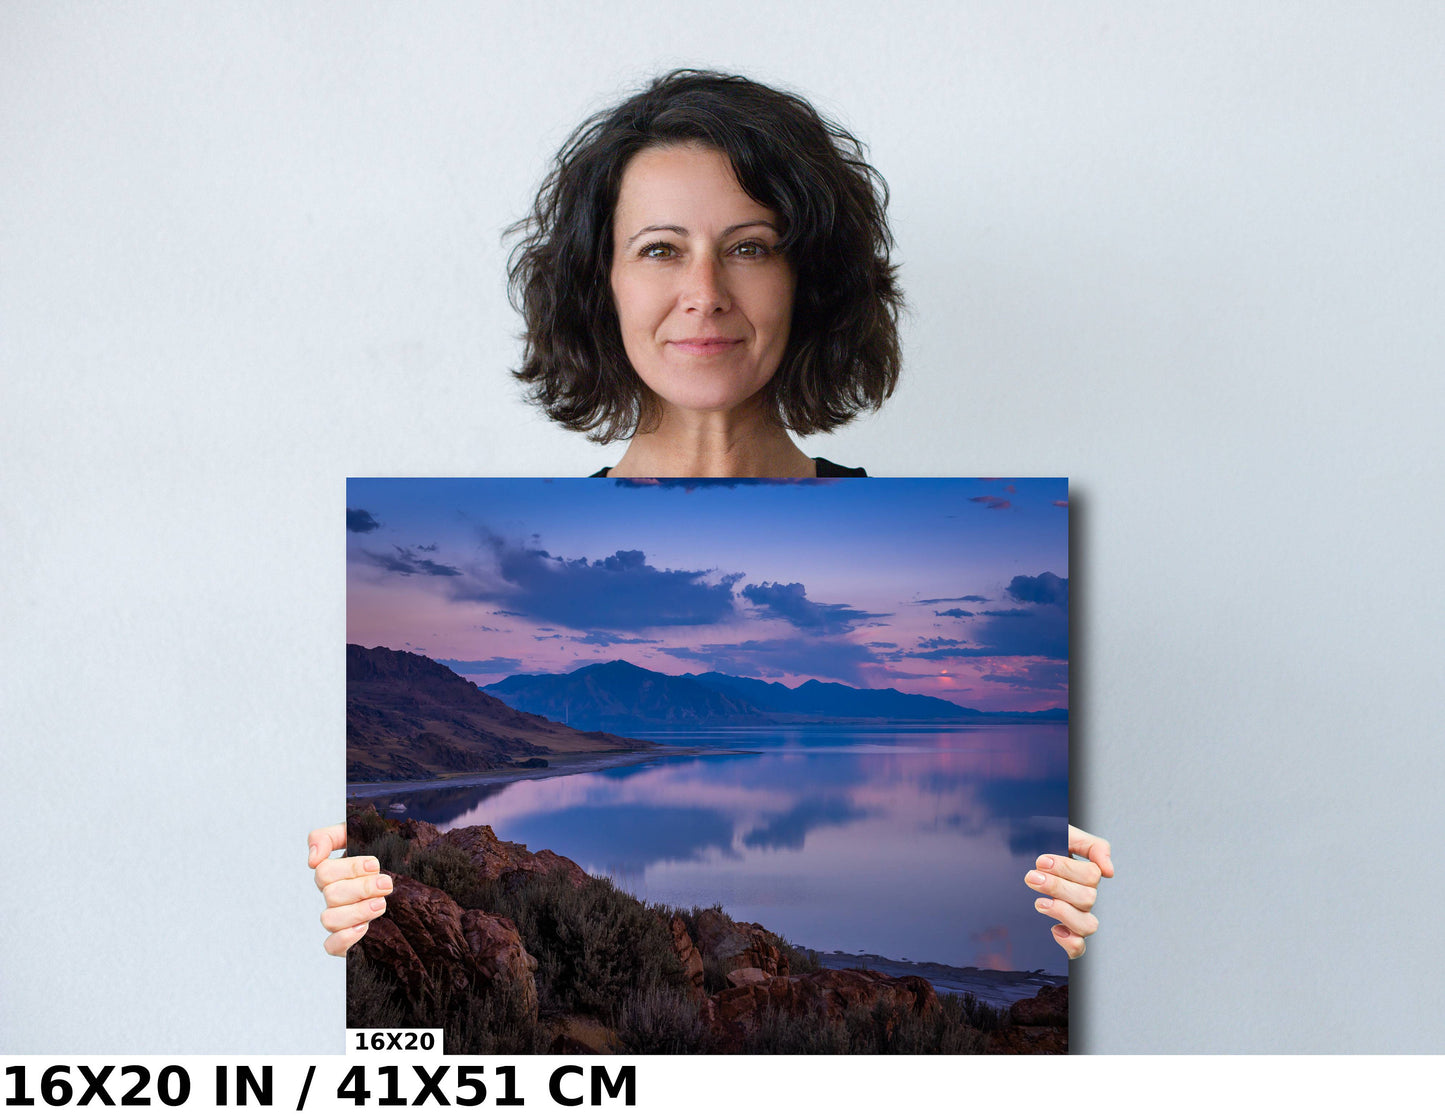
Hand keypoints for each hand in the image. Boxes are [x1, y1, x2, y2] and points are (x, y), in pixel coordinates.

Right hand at [308, 823, 392, 956]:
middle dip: (361, 888)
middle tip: (386, 884)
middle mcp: (334, 897)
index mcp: (334, 874)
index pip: (324, 871)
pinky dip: (344, 938)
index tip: (374, 865)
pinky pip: (331, 946)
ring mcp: (339, 919)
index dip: (349, 868)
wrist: (413, 886)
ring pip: (329, 919)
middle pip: (331, 894)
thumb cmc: (384, 856)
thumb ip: (329, 837)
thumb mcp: (360, 836)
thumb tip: (312, 858)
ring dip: (357, 911)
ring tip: (381, 904)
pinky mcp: (347, 941)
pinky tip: (364, 928)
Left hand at [1026, 825, 1112, 959]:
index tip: (1040, 861)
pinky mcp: (1064, 933)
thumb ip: (1093, 846)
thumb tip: (1109, 872)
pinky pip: (1078, 948)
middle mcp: (1084, 897)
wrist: (1014, 856)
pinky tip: (1054, 929)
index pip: (1091, 876)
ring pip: (1088, 925)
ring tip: (1039, 902)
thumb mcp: (1066, 834)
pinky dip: (1071, 943)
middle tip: (1032, 877)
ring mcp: (1075, 916)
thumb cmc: (1042, 845)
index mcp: (1086, 875)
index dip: (1066, 869)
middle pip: (1088, 899)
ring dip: (1063, 912)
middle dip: (1057, 886)